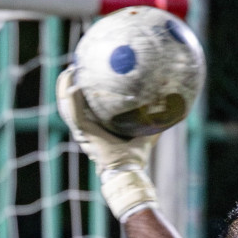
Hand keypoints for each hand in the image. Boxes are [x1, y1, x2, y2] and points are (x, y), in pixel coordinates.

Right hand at [56, 67, 158, 220]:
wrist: (128, 170)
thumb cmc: (135, 156)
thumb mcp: (146, 131)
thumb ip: (156, 118)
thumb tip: (173, 105)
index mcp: (96, 127)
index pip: (84, 105)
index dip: (82, 90)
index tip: (85, 74)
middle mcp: (86, 129)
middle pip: (70, 103)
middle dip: (68, 85)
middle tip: (73, 68)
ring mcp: (82, 131)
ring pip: (67, 106)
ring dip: (64, 88)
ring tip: (68, 72)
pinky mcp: (83, 133)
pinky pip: (73, 112)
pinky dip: (71, 99)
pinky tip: (73, 85)